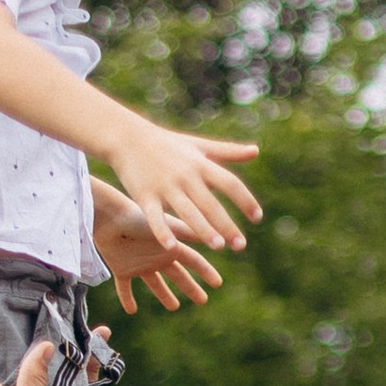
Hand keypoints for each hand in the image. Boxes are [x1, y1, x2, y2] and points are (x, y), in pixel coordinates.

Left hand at [91, 183, 224, 315]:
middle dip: (191, 287)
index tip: (218, 284)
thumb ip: (191, 234)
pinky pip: (125, 288)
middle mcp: (157, 256)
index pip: (193, 262)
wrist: (108, 216)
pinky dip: (127, 299)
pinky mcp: (121, 268)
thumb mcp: (168, 227)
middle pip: (178, 275)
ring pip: (155, 284)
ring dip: (164, 295)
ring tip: (174, 307)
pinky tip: (131, 311)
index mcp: (170, 247)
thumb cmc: (138, 218)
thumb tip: (219, 239)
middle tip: (203, 300)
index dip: (206, 272)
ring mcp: (139, 263)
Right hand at [104, 114, 261, 257]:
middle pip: (211, 203)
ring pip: (188, 212)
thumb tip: (256, 151)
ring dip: (203, 229)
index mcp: (201, 164)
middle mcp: (186, 176)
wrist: (128, 137)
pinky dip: (163, 232)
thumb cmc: (167, 144)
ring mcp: (165, 186)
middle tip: (241, 245)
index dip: (245, 200)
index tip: (258, 217)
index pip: (230, 183)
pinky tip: (172, 248)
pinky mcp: (145, 196)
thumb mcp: (199, 145)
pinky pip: (155, 217)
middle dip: (227, 224)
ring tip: (218, 246)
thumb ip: (228, 151)